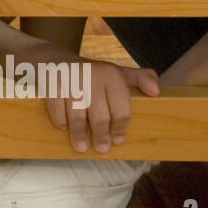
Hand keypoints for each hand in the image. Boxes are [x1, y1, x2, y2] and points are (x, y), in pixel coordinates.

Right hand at [29, 44, 159, 152]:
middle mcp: (92, 74)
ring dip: (79, 135)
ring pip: (77, 115)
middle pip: (100, 116)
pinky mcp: (51, 82)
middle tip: (101, 148)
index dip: (120, 129)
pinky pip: (56, 109)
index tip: (118, 141)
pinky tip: (64, 128)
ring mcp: (70, 79)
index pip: (121, 109)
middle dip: (101, 136)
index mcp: (112, 74)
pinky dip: (60, 122)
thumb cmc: (91, 73)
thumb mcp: (117, 72)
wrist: (54, 59)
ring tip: (81, 147)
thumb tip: (156, 92)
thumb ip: (140, 79)